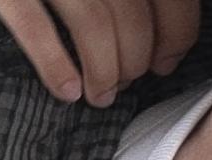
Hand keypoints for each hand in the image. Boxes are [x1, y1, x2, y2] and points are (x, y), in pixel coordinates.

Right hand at [0, 0, 202, 106]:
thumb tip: (164, 44)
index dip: (176, 32)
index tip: (165, 61)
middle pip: (132, 11)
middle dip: (135, 59)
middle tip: (124, 82)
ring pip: (93, 22)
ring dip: (104, 71)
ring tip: (100, 95)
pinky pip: (35, 28)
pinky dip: (55, 66)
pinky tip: (67, 89)